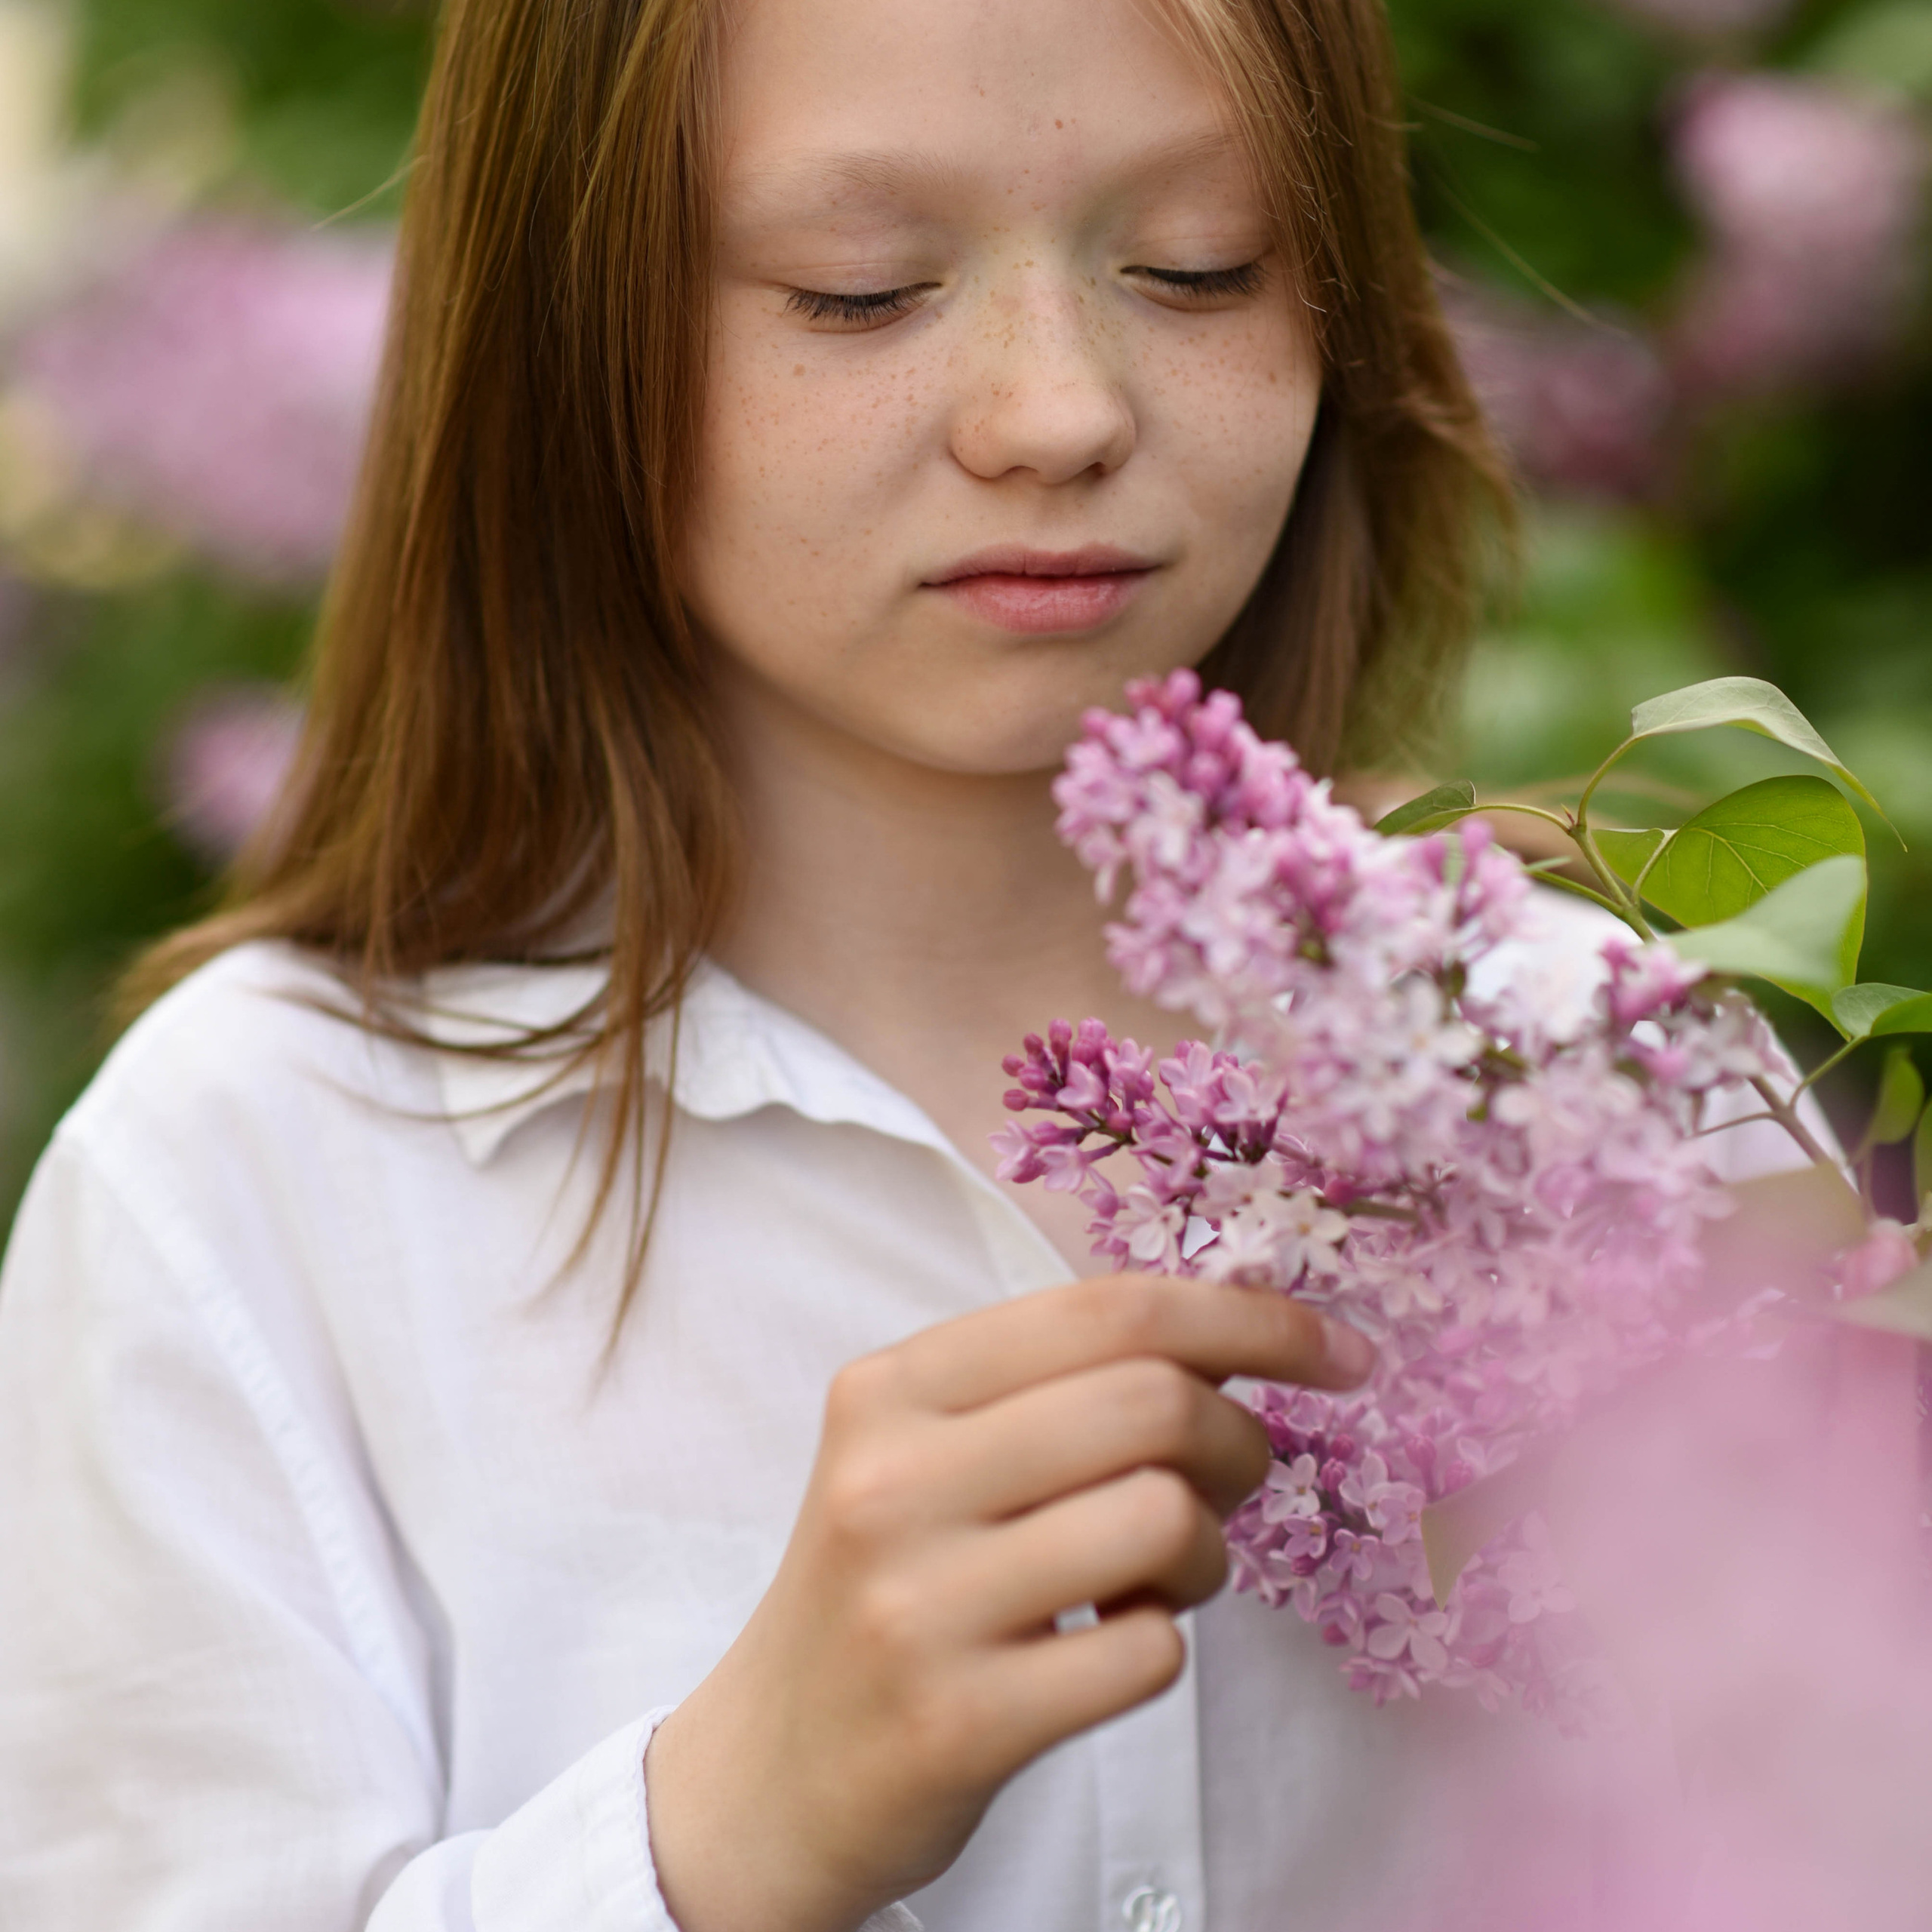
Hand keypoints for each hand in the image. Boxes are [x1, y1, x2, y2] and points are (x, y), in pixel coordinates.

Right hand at [645, 1273, 1374, 1931]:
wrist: (771, 1771)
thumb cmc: (889, 1585)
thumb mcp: (927, 1453)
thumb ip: (1056, 1386)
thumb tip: (1241, 1344)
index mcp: (892, 1387)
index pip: (1109, 1308)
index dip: (1252, 1318)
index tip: (1341, 1354)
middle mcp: (892, 1478)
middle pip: (1152, 1401)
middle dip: (1239, 1442)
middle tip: (1234, 1486)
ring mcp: (918, 1603)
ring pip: (1162, 1518)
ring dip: (1204, 1553)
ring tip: (1157, 1580)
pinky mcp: (956, 1720)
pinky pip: (1149, 1654)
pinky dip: (1161, 1647)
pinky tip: (1104, 1650)